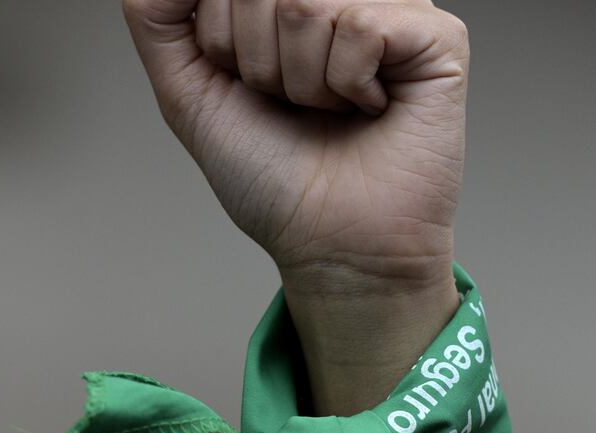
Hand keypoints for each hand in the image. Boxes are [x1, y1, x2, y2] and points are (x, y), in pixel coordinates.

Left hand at [122, 0, 469, 294]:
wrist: (333, 245)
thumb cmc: (273, 177)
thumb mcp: (189, 90)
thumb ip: (157, 15)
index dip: (220, 39)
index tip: (249, 85)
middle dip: (256, 62)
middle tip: (293, 104)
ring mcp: (393, 8)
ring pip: (306, 3)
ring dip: (302, 81)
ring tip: (330, 109)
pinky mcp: (438, 37)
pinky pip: (359, 25)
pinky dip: (346, 84)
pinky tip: (369, 108)